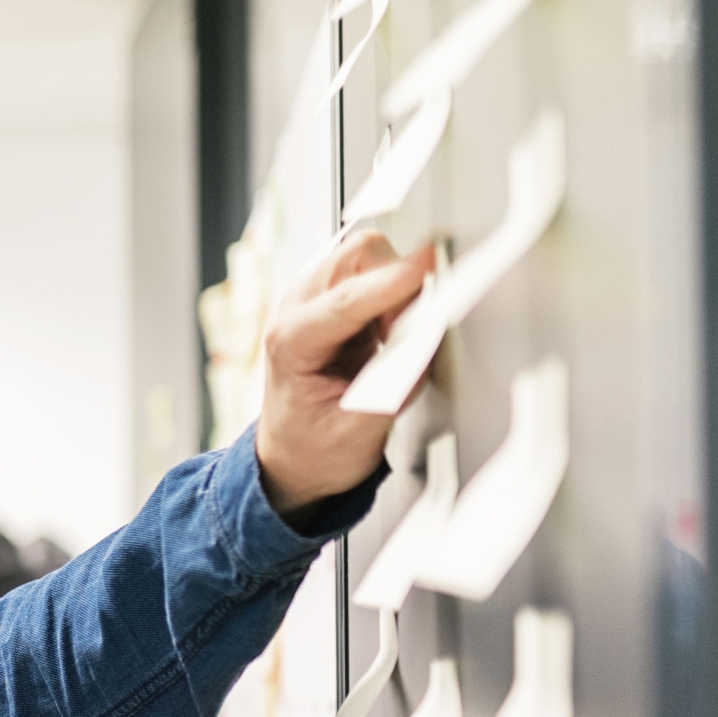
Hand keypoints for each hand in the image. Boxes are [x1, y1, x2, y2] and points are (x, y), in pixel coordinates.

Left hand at [254, 232, 437, 513]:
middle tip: (410, 328)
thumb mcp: (358, 431)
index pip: (346, 299)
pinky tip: (389, 334)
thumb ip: (396, 384)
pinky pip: (377, 274)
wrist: (293, 460)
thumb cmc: (313, 449)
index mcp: (289, 342)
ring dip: (398, 287)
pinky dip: (397, 295)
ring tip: (394, 339)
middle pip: (358, 256)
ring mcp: (313, 300)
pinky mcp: (335, 300)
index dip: (392, 283)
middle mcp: (295, 311)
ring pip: (370, 258)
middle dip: (398, 279)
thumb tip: (429, 341)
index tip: (428, 268)